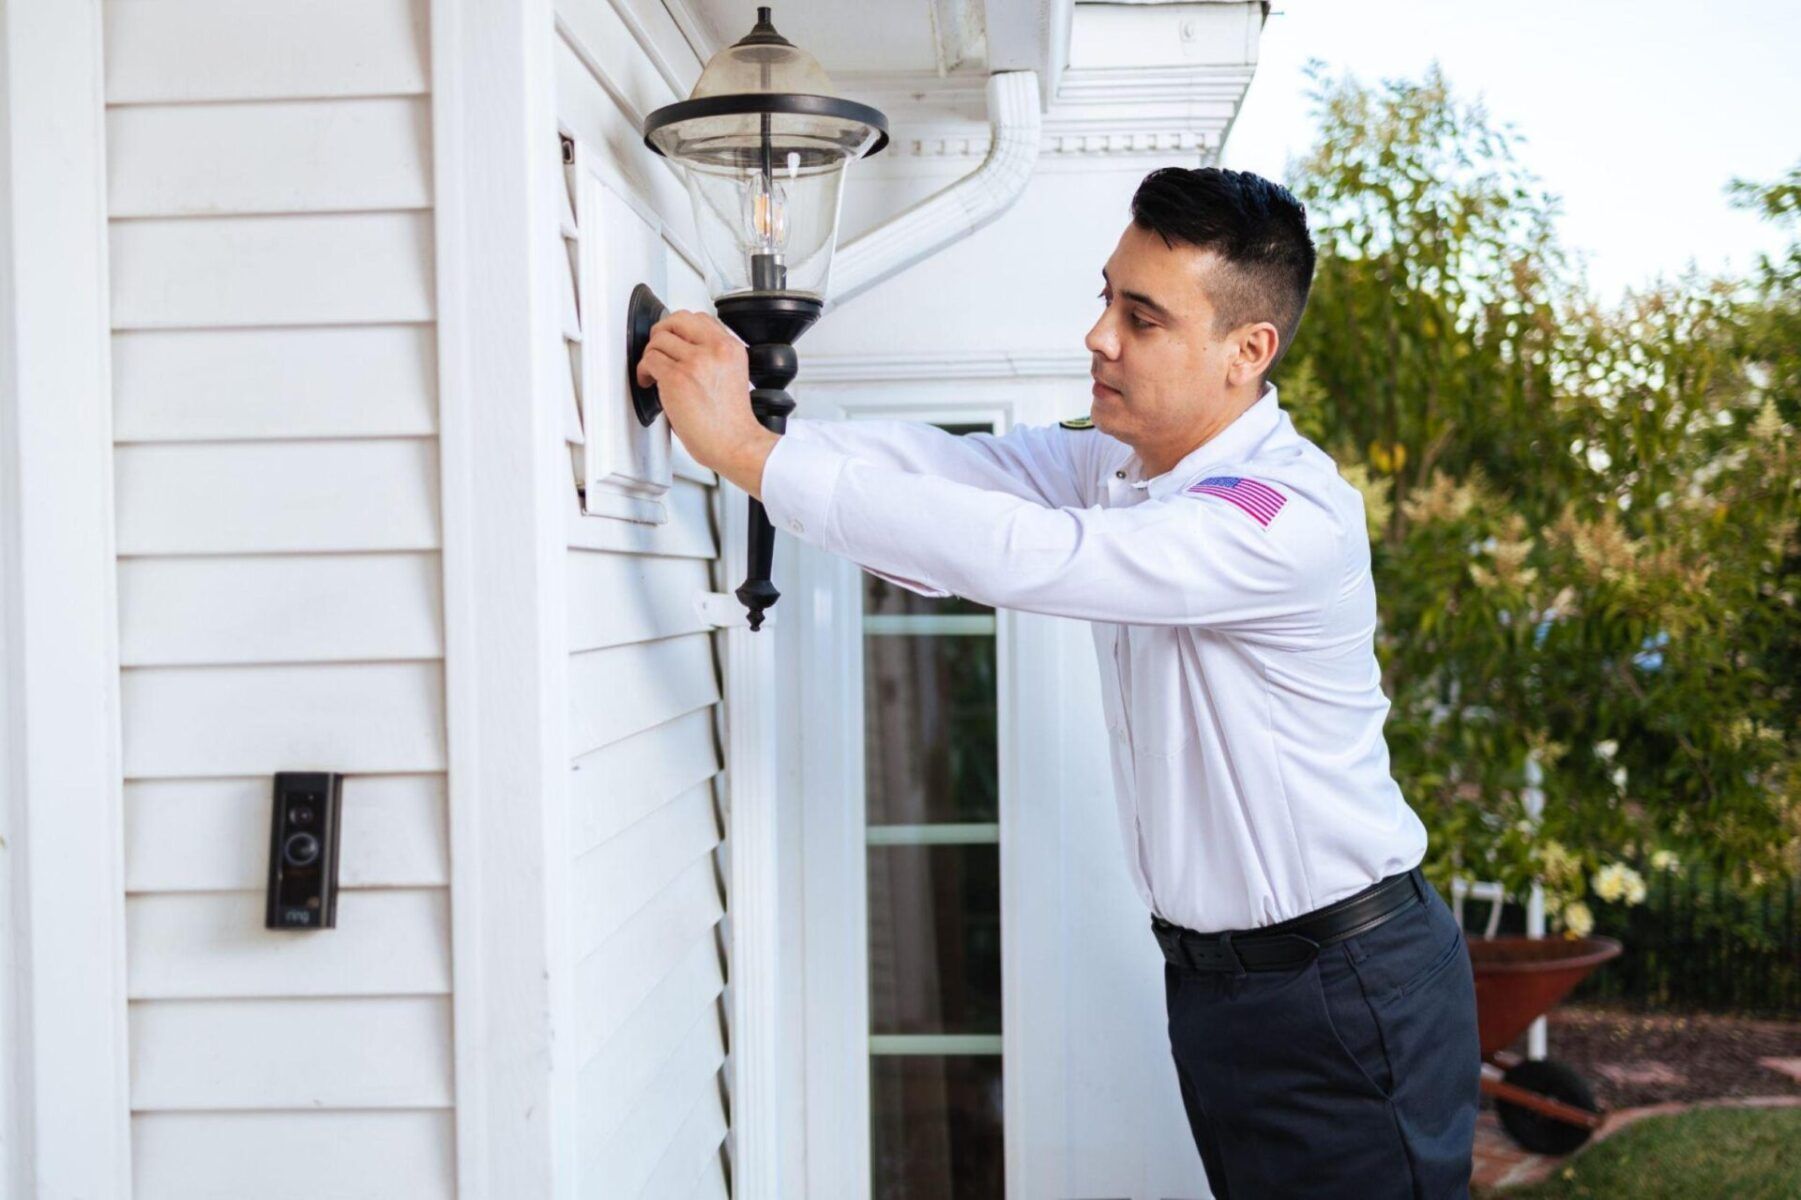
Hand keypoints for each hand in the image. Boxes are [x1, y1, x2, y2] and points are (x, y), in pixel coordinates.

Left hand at [635, 310, 773, 490]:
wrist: (735, 443)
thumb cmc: (732, 421)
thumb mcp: (734, 376)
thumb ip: (714, 358)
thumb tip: (685, 352)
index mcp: (731, 348)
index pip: (701, 319)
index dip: (682, 328)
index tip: (675, 340)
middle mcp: (715, 350)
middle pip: (678, 319)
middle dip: (663, 331)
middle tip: (657, 347)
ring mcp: (695, 362)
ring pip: (659, 339)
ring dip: (651, 354)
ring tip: (653, 371)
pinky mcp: (677, 377)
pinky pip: (650, 360)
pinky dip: (644, 370)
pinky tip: (649, 381)